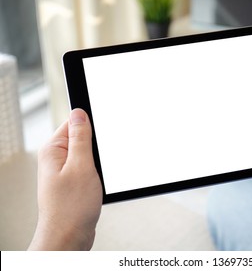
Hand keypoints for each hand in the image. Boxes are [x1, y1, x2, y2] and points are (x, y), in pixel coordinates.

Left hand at [28, 108, 101, 249]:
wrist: (69, 236)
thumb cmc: (72, 208)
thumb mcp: (81, 166)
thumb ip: (80, 138)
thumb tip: (79, 113)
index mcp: (53, 150)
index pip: (73, 123)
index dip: (90, 126)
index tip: (101, 136)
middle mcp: (56, 159)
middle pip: (81, 139)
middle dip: (95, 148)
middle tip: (97, 164)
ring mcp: (64, 171)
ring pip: (87, 155)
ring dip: (97, 163)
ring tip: (96, 178)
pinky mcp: (72, 182)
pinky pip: (87, 168)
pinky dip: (96, 173)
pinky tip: (97, 184)